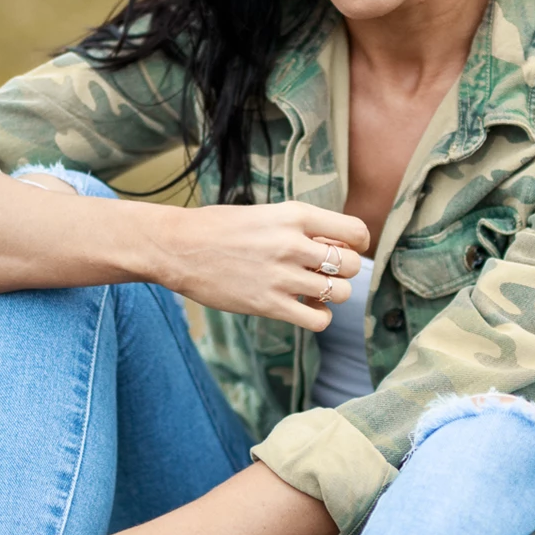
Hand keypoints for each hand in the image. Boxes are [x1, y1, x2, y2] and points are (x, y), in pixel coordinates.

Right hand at [153, 201, 369, 329]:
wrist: (178, 247)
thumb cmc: (220, 228)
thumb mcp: (267, 214)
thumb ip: (301, 228)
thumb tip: (338, 247)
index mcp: (295, 215)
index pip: (355, 232)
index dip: (356, 244)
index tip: (343, 249)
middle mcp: (293, 244)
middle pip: (351, 265)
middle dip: (344, 272)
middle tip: (325, 273)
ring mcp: (282, 276)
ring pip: (339, 293)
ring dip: (332, 295)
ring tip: (312, 291)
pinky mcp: (269, 304)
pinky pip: (318, 320)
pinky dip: (318, 317)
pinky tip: (304, 308)